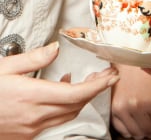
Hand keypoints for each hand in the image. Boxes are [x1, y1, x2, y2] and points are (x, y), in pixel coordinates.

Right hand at [0, 42, 117, 138]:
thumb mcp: (5, 67)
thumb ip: (33, 58)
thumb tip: (55, 48)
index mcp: (32, 96)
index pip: (76, 94)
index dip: (98, 85)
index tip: (112, 76)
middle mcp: (34, 116)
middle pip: (76, 105)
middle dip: (96, 89)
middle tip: (107, 75)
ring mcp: (30, 129)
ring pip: (67, 115)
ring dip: (82, 98)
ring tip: (89, 80)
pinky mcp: (25, 135)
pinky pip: (54, 121)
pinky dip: (65, 106)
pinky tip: (62, 90)